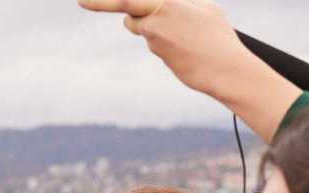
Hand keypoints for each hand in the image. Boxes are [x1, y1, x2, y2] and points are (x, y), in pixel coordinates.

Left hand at [78, 0, 246, 96]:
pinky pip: (154, 42)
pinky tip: (187, 49)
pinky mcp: (157, 54)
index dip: (106, 0)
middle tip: (81, 0)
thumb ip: (182, 2)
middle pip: (125, 6)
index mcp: (169, 2)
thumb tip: (169, 5)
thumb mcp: (206, 9)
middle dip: (99, 2)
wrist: (226, 70)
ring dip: (149, 25)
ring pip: (139, 26)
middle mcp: (157, 17)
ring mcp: (155, 37)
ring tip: (183, 34)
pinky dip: (165, 42)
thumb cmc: (219, 37)